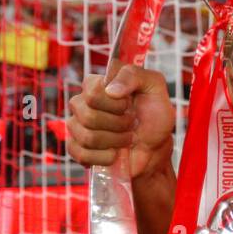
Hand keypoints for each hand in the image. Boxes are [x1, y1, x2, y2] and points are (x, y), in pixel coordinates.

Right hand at [66, 61, 174, 176]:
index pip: (92, 92)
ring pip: (87, 137)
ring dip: (115, 141)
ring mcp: (77, 126)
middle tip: (131, 123)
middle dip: (118, 124)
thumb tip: (110, 90)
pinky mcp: (77, 148)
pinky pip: (81, 155)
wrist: (155, 146)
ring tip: (126, 138)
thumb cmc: (154, 114)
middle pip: (88, 116)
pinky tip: (115, 154)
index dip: (116, 103)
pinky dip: (105, 157)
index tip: (129, 105)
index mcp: (96, 84)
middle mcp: (82, 103)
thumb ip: (134, 76)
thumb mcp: (154, 87)